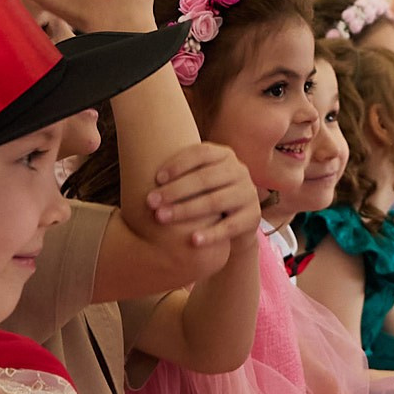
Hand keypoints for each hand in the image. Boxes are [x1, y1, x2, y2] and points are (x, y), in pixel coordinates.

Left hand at [147, 143, 262, 252]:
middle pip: (205, 178)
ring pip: (215, 201)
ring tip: (162, 218)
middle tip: (151, 202)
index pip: (201, 153)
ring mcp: (248, 194)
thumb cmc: (207, 196)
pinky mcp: (253, 217)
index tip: (156, 178)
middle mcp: (240, 171)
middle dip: (175, 191)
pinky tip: (192, 240)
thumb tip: (140, 171)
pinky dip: (211, 234)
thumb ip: (182, 173)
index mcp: (225, 156)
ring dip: (186, 210)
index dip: (178, 164)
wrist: (237, 224)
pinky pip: (230, 227)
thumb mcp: (200, 180)